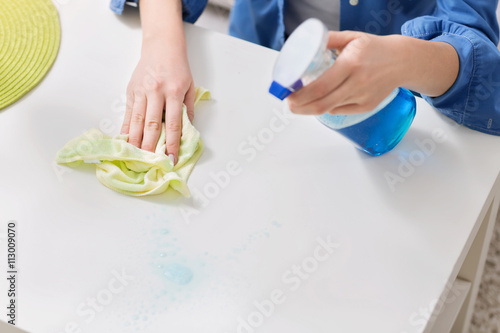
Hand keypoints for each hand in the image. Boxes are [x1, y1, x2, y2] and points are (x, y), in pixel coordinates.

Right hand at [120, 0, 193, 164]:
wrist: (161, 47)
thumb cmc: (178, 69)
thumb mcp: (189, 87)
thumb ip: (187, 109)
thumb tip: (187, 131)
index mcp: (174, 92)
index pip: (173, 123)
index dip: (173, 143)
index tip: (172, 158)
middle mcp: (156, 92)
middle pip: (152, 124)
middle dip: (152, 145)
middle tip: (151, 161)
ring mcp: (141, 91)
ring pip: (137, 120)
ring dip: (137, 140)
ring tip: (136, 156)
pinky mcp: (131, 91)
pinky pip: (128, 113)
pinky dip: (126, 128)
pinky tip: (126, 140)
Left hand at [287, 31, 458, 115]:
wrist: (403, 61)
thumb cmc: (375, 49)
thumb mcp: (351, 38)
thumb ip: (327, 40)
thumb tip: (305, 46)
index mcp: (351, 64)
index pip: (320, 86)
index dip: (300, 95)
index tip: (288, 94)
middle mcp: (357, 83)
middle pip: (322, 104)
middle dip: (300, 107)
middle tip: (289, 103)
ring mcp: (362, 98)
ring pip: (329, 109)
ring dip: (310, 109)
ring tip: (299, 104)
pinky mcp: (366, 107)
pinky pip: (340, 110)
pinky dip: (327, 107)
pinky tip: (320, 101)